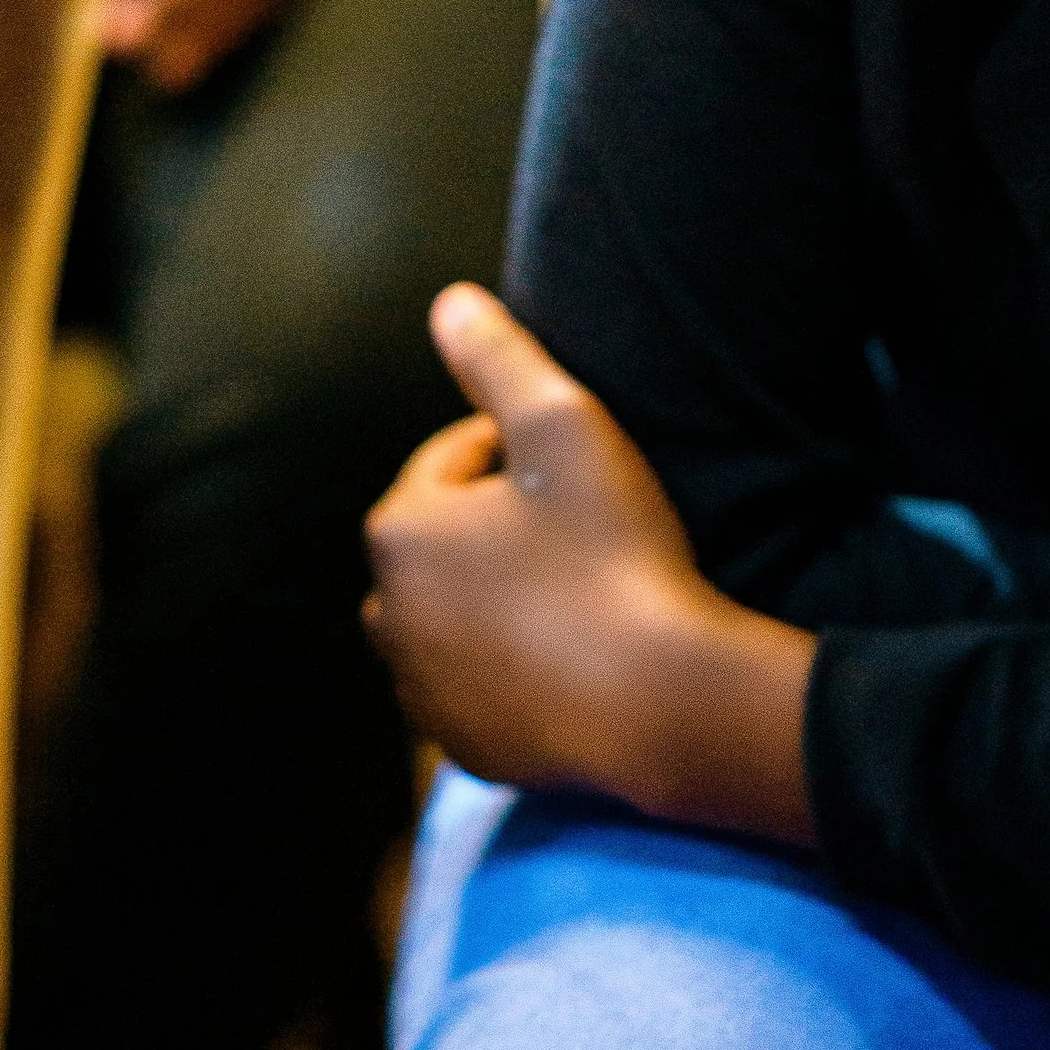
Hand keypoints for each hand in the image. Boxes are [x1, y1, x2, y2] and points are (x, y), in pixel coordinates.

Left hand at [363, 286, 816, 837]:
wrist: (661, 704)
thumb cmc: (615, 554)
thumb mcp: (567, 426)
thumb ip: (500, 357)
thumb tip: (449, 302)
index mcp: (399, 530)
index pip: (455, 461)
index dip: (524, 455)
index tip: (586, 475)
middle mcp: (387, 613)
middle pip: (446, 540)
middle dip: (499, 528)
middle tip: (584, 532)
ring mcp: (420, 691)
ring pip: (456, 615)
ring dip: (500, 597)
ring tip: (580, 593)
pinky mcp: (460, 747)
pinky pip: (477, 685)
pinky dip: (511, 666)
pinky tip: (572, 655)